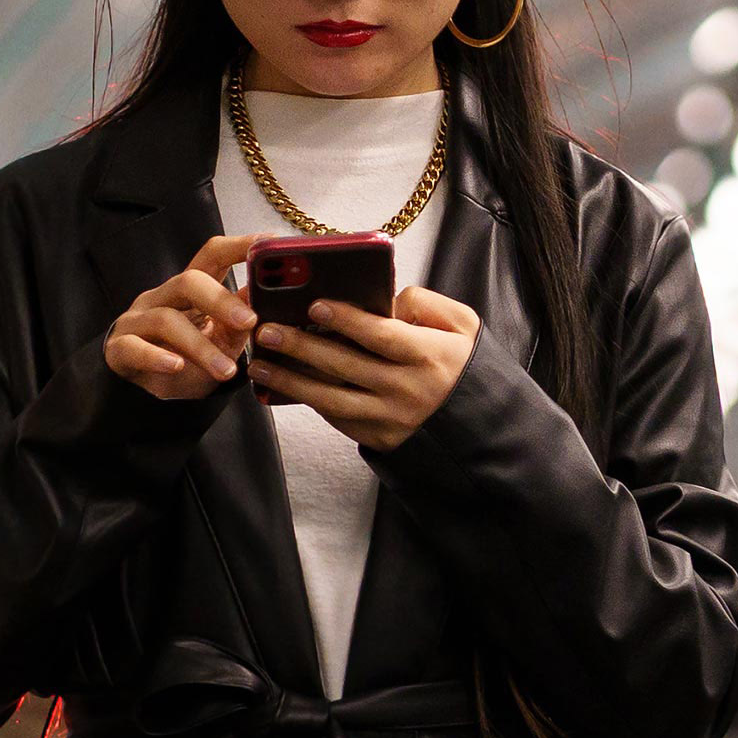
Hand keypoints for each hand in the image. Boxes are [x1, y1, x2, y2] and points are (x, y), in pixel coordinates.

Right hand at [104, 234, 257, 399]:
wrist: (149, 394)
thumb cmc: (188, 360)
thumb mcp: (223, 342)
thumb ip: (241, 322)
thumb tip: (267, 297)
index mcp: (190, 290)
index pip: (212, 256)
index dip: (238, 247)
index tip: (268, 243)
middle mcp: (162, 297)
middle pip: (188, 281)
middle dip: (220, 300)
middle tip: (249, 321)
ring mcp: (138, 320)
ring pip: (166, 320)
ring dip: (200, 347)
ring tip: (226, 371)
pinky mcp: (119, 348)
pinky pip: (134, 347)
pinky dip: (156, 357)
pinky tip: (176, 366)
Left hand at [247, 286, 477, 449]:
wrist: (477, 426)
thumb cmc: (463, 365)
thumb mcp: (462, 326)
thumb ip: (426, 304)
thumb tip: (386, 299)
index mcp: (429, 357)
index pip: (382, 336)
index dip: (348, 320)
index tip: (315, 305)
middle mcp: (406, 390)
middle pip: (346, 365)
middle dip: (302, 347)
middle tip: (268, 330)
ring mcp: (390, 418)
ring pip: (331, 398)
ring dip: (291, 380)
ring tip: (260, 363)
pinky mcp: (378, 437)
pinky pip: (336, 417)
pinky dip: (307, 401)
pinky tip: (281, 386)